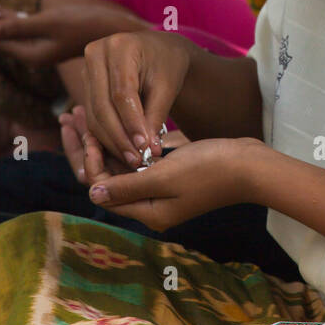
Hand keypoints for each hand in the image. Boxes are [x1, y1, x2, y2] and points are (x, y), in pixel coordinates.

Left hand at [0, 0, 148, 65]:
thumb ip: (18, 28)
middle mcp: (31, 52)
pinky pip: (19, 24)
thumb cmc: (89, 25)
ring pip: (4, 28)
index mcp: (29, 53)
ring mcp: (40, 43)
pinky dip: (4, 15)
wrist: (121, 33)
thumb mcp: (52, 23)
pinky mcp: (49, 33)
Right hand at [82, 29, 191, 167]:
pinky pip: (92, 114)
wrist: (159, 50)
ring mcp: (87, 67)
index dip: (131, 123)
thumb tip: (148, 150)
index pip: (122, 93)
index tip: (144, 148)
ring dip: (111, 140)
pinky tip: (121, 149)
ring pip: (94, 114)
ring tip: (131, 159)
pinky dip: (106, 134)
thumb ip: (156, 116)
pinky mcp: (85, 82)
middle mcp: (96, 53)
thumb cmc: (167, 65)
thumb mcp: (167, 87)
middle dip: (119, 137)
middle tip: (136, 160)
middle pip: (102, 105)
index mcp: (121, 46)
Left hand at [83, 120, 258, 232]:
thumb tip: (91, 192)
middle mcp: (151, 206)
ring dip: (104, 143)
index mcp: (148, 211)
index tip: (87, 130)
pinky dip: (125, 145)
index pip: (103, 189)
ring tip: (87, 113)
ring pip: (121, 168)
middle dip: (89, 149)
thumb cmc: (210, 169)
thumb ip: (128, 185)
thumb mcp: (165, 176)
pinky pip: (139, 163)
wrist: (250, 165)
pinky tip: (117, 124)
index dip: (90, 160)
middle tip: (73, 117)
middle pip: (107, 179)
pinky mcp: (172, 177)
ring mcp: (162, 191)